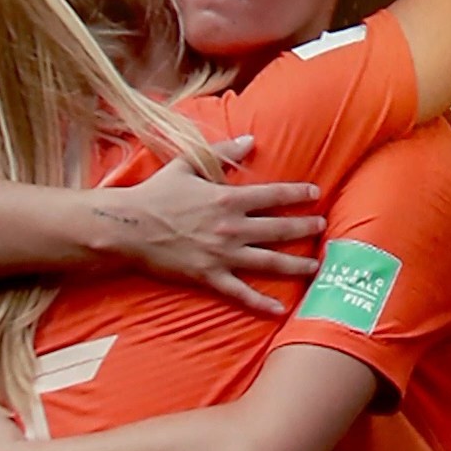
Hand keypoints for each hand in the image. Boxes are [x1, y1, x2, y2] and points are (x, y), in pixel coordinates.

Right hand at [102, 135, 324, 314]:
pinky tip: (281, 310)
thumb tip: (251, 140)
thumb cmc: (155, 194)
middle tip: (324, 227)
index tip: (316, 193)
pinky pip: (242, 292)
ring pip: (270, 261)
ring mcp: (223, 254)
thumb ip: (222, 151)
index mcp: (228, 198)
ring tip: (315, 267)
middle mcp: (232, 227)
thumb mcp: (188, 164)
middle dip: (305, 228)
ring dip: (296, 264)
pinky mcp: (210, 276)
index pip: (274, 195)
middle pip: (280, 229)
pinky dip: (262, 303)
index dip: (298, 194)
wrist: (126, 226)